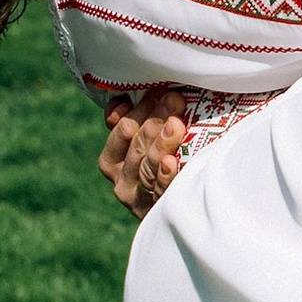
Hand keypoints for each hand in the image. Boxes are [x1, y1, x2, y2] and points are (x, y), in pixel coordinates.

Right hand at [98, 89, 187, 217]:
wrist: (187, 211)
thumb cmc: (171, 163)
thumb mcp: (149, 141)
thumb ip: (136, 120)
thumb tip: (121, 99)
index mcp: (114, 160)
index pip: (120, 132)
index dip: (137, 110)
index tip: (159, 90)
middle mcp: (122, 180)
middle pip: (134, 147)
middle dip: (153, 119)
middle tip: (174, 99)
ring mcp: (139, 199)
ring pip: (145, 168)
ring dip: (160, 143)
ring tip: (176, 124)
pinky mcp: (159, 212)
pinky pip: (161, 193)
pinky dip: (165, 177)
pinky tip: (172, 162)